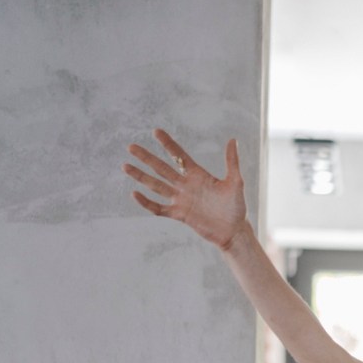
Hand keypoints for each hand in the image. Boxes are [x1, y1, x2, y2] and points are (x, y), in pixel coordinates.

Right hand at [123, 129, 246, 249]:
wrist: (234, 231)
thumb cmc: (237, 207)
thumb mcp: (235, 182)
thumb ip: (232, 161)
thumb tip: (233, 139)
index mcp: (198, 175)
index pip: (179, 156)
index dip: (168, 145)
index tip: (156, 131)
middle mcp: (186, 185)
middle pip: (162, 169)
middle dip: (147, 158)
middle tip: (131, 146)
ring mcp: (181, 200)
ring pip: (157, 186)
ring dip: (141, 176)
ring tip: (126, 166)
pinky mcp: (180, 215)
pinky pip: (159, 209)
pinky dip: (147, 203)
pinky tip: (134, 194)